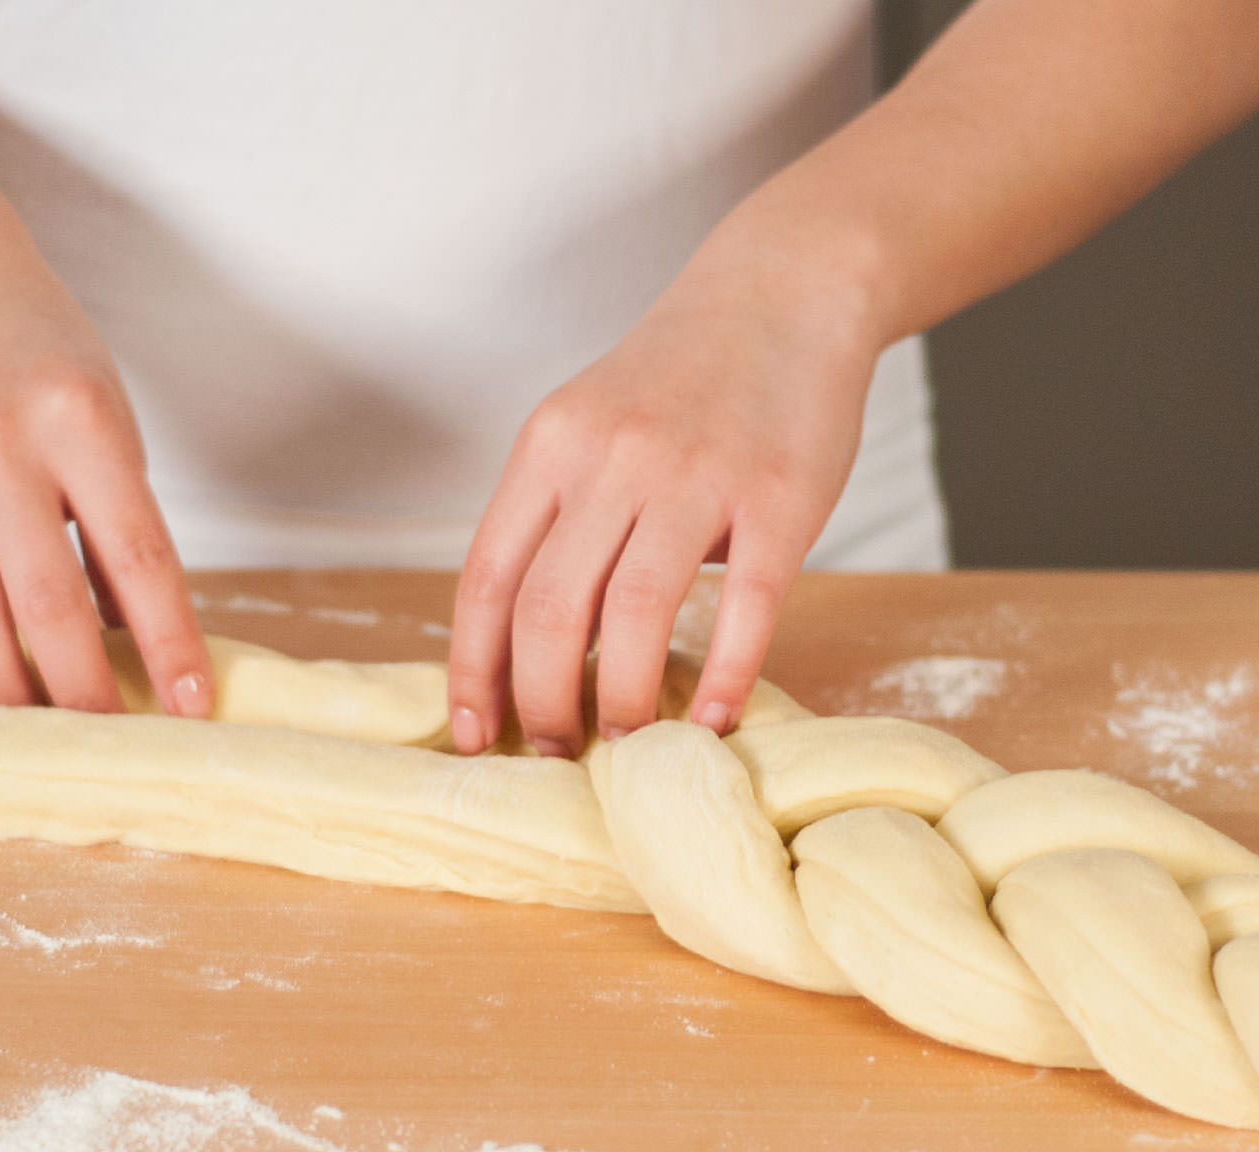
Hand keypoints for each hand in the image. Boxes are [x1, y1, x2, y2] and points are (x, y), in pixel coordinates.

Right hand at [0, 216, 209, 715]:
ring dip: (9, 694)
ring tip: (41, 740)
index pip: (139, 558)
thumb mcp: (105, 420)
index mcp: (81, 422)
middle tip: (115, 748)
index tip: (194, 709)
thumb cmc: (39, 356)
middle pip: (49, 605)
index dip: (169, 643)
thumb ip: (117, 524)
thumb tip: (140, 645)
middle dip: (87, 694)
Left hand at [447, 216, 884, 756]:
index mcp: (550, 447)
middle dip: (544, 702)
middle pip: (551, 610)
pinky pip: (748, 604)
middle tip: (559, 752)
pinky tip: (717, 720)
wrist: (784, 291)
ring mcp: (698, 475)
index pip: (487, 579)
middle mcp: (612, 458)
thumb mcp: (587, 428)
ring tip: (629, 745)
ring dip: (627, 700)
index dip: (474, 670)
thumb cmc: (679, 381)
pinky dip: (729, 675)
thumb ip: (554, 517)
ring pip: (637, 614)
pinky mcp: (781, 495)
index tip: (478, 734)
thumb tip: (521, 647)